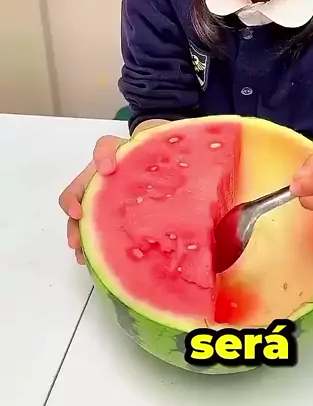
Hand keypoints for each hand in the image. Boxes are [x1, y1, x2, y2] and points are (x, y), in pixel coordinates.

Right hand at [59, 135, 126, 263]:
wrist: (149, 156)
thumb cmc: (127, 151)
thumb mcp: (113, 145)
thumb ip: (105, 150)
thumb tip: (105, 169)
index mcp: (88, 184)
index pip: (71, 195)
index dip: (70, 204)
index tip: (77, 213)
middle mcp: (93, 200)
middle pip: (77, 220)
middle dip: (74, 231)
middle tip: (77, 243)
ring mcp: (106, 212)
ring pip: (90, 231)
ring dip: (85, 244)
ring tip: (85, 258)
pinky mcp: (121, 223)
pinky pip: (108, 237)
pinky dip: (104, 249)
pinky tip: (109, 259)